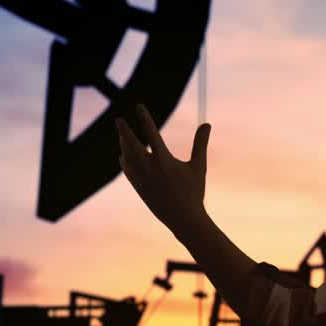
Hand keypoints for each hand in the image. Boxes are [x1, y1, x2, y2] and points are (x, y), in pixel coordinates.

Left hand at [117, 103, 211, 236]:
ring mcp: (140, 178)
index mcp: (164, 160)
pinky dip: (125, 159)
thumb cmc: (194, 192)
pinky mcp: (138, 186)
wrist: (183, 219)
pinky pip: (127, 168)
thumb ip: (200, 144)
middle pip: (131, 143)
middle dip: (123, 130)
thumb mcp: (198, 166)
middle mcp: (148, 167)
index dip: (144, 117)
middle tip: (118, 119)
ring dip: (123, 143)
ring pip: (126, 156)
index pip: (151, 132)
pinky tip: (124, 154)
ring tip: (122, 135)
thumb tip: (207, 124)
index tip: (138, 106)